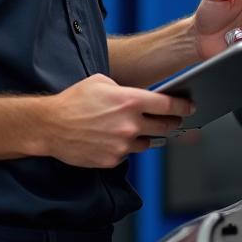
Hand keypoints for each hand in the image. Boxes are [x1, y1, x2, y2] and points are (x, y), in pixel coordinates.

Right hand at [46, 73, 194, 167]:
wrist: (51, 126)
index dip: (183, 106)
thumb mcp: (102, 82)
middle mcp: (130, 124)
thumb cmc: (74, 100)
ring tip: (136, 129)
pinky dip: (126, 147)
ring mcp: (122, 145)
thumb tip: (140, 96)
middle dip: (173, 123)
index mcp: (130, 101)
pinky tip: (114, 139)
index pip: (167, 105)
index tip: (190, 107)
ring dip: (146, 136)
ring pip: (147, 142)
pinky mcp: (112, 160)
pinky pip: (128, 154)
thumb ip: (126, 89)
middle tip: (176, 121)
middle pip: (165, 127)